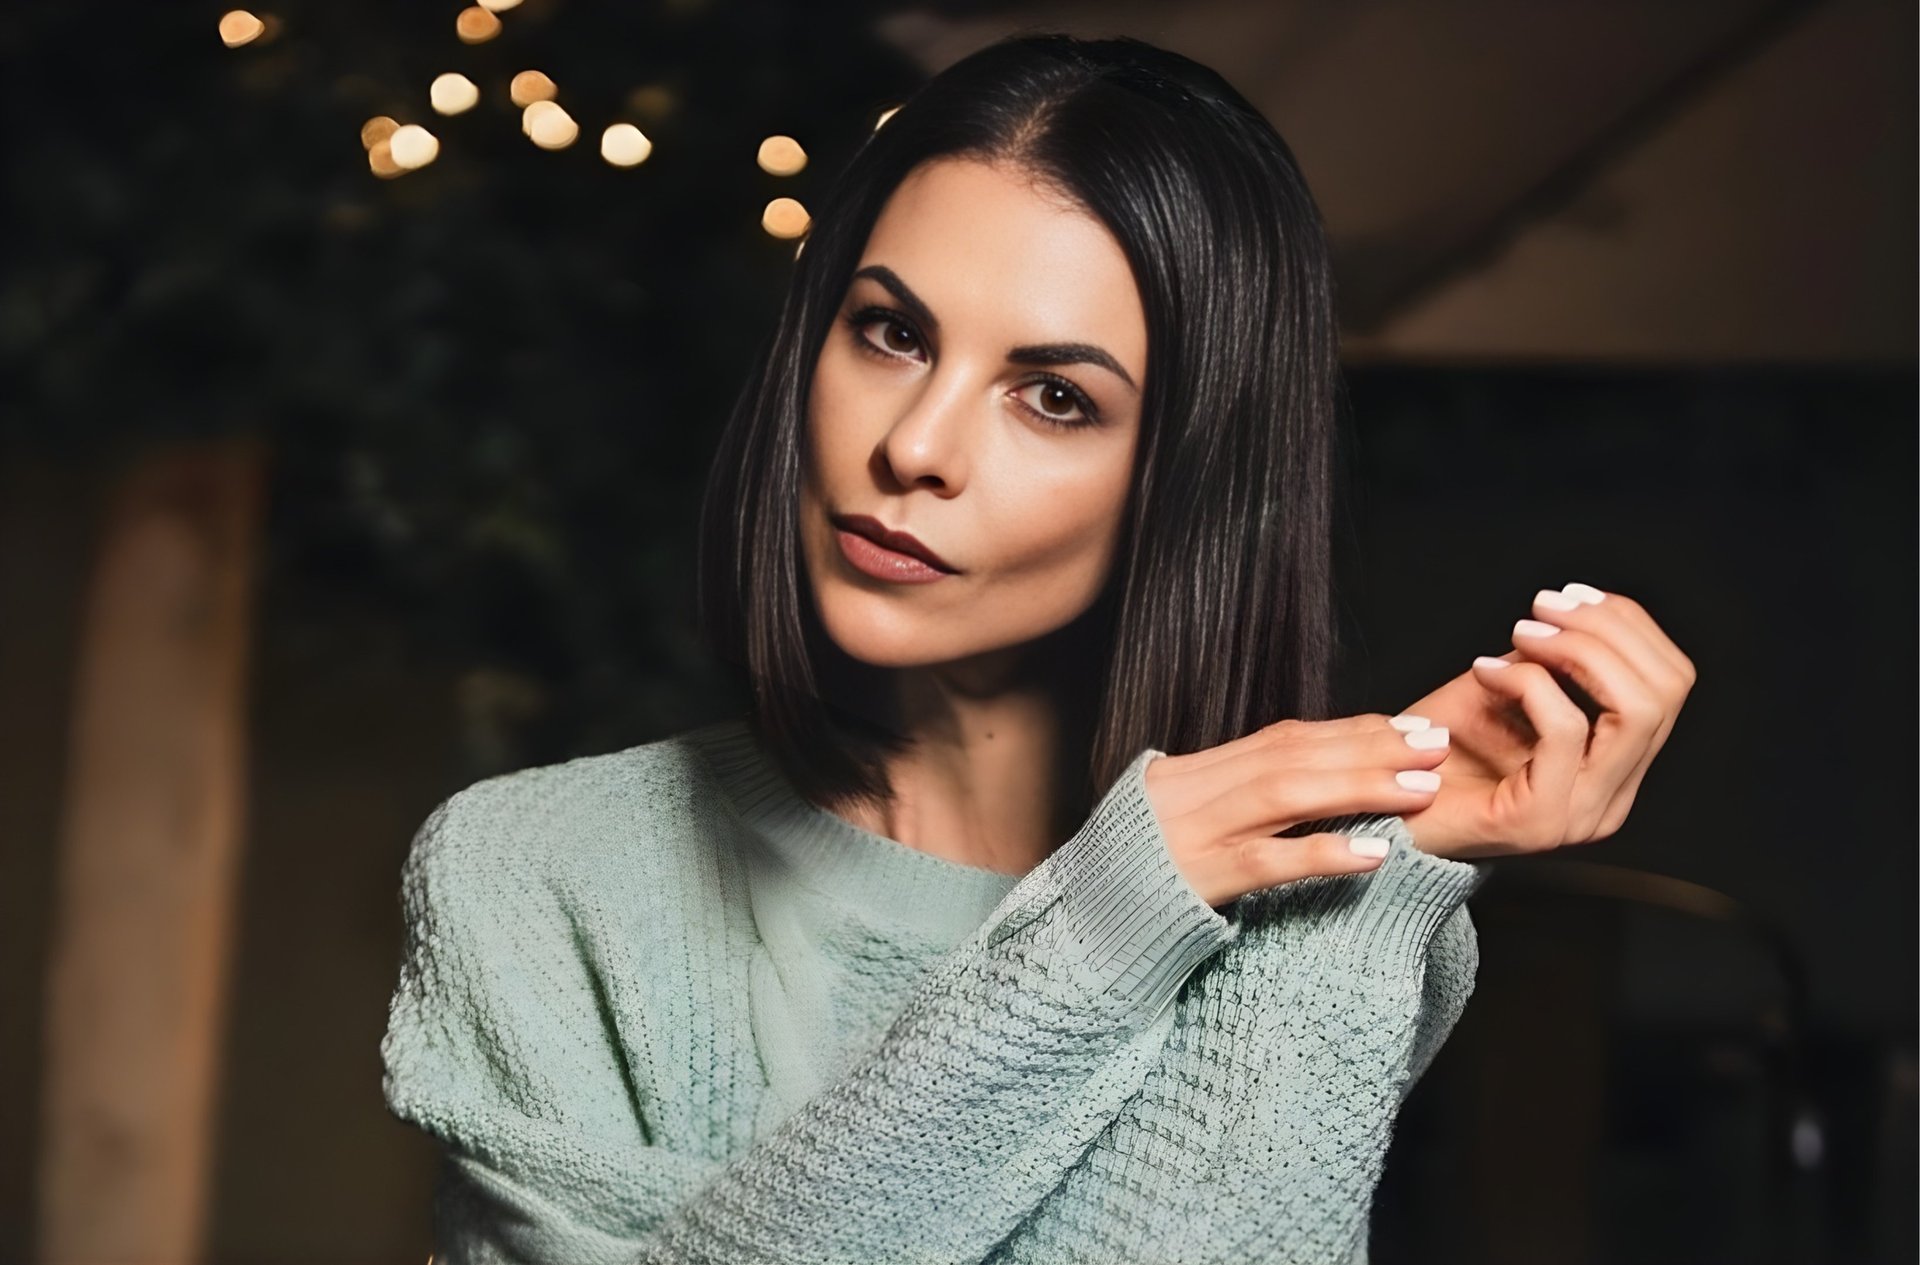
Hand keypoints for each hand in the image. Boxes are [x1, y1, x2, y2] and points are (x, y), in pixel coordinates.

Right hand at [1143, 714, 1452, 905]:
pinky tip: (1374, 852)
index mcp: (1187, 772)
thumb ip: (1231, 799)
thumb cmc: (1138, 880)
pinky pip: (1268, 863)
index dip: (1349, 729)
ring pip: (1284, 797)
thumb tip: (1309, 779)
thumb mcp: (1178, 823)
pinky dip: (1324, 853)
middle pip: (1290, 757)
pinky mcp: (1195, 883)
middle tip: (1435, 744)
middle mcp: (1188, 792)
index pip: (1281, 738)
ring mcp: (1190, 835)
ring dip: (1359, 788)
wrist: (1079, 927)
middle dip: (1369, 748)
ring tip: (1422, 789)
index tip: (1407, 725)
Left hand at [1392, 582, 1695, 859]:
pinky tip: (1484, 672)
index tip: (1571, 597)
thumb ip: (1549, 663)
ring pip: (1635, 710)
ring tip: (1521, 633)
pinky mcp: (1541, 818)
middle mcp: (1613, 796)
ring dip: (1578, 650)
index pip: (1669, 683)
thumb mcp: (1504, 693)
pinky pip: (1564, 730)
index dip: (1628, 626)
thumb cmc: (1430, 753)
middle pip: (1665, 691)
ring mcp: (1583, 812)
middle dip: (1608, 630)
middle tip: (1545, 607)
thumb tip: (1574, 612)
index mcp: (1616, 767)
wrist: (1378, 812)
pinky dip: (1528, 683)